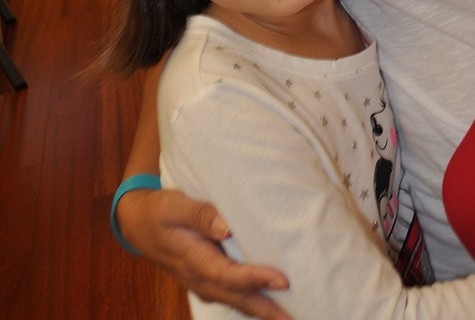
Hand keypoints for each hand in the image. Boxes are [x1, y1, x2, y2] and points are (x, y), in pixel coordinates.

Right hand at [117, 187, 291, 319]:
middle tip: (295, 317)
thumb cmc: (160, 211)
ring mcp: (203, 283)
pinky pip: (232, 296)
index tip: (282, 280)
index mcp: (194, 260)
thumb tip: (226, 228)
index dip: (256, 280)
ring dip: (262, 310)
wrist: (140, 224)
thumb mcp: (175, 206)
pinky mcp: (207, 280)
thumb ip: (200, 214)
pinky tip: (269, 303)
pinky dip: (251, 302)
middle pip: (238, 299)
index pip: (229, 276)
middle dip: (267, 310)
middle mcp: (200, 278)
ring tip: (290, 315)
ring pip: (236, 302)